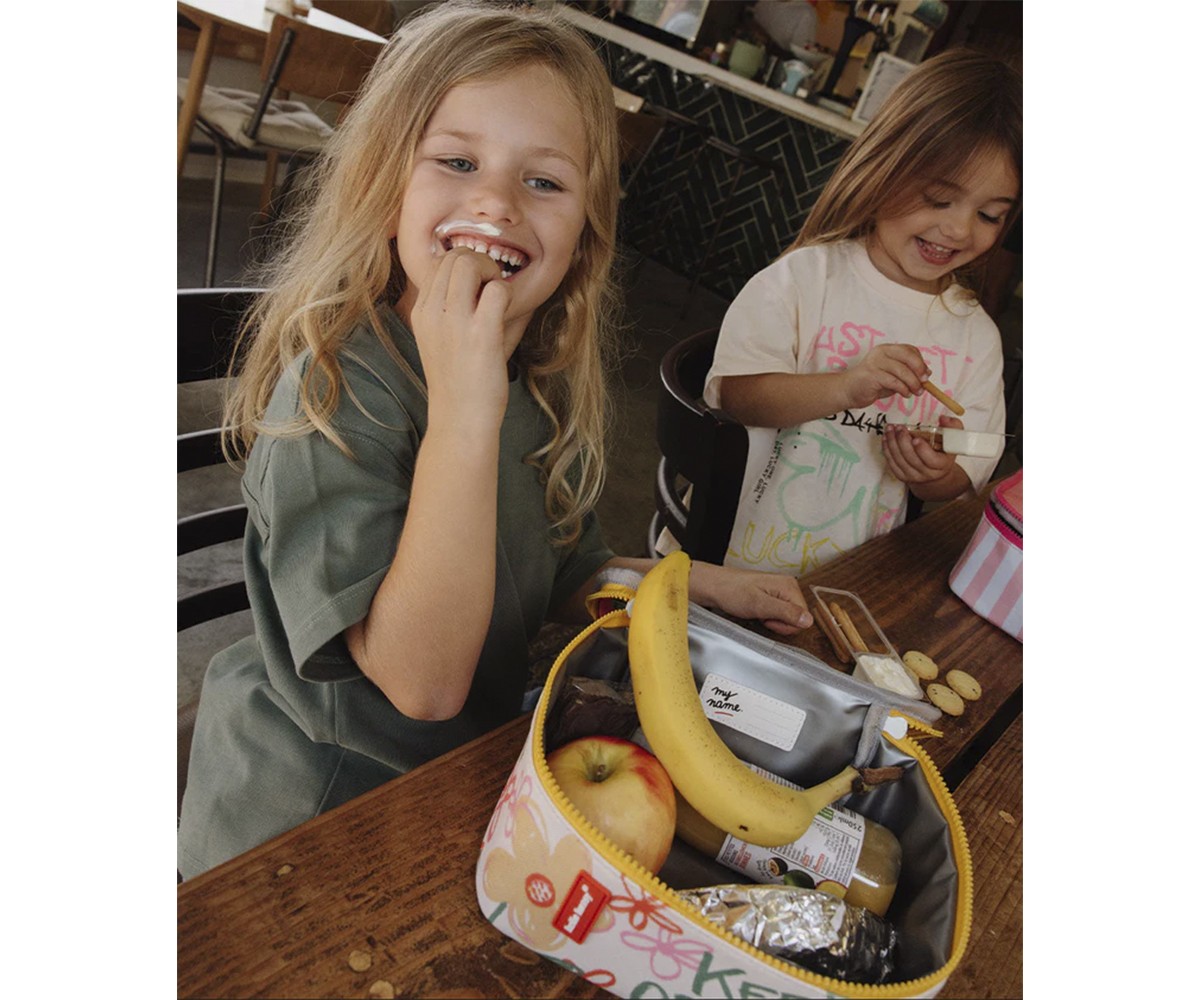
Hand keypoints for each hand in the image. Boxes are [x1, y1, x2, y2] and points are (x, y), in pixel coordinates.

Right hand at [407, 247, 512, 429]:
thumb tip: (486, 279)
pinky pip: (498, 290)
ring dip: (492, 273)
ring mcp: (454, 322)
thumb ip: (456, 307)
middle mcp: (432, 313)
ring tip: (498, 299)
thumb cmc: (459, 381)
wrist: (460, 420)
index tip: (477, 287)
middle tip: (492, 288)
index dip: (464, 266)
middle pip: (455, 256)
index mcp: (421, 312)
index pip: (439, 263)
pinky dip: (508, 295)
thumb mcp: (443, 339)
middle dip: (480, 262)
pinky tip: (507, 315)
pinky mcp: (481, 334)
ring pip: (471, 264)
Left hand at [689, 562, 811, 636]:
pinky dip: (767, 617)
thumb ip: (785, 612)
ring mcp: (780, 591)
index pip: (804, 617)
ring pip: (787, 618)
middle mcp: (788, 587)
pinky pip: (778, 614)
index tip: (768, 618)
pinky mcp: (772, 597)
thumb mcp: (759, 605)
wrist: (714, 586)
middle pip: (796, 618)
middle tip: (761, 614)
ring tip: (757, 611)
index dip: (785, 624)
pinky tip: (757, 611)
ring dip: (772, 620)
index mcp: (789, 586)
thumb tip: (808, 620)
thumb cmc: (732, 592)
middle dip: (779, 623)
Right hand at [840, 344, 928, 409]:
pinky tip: (905, 394)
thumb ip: (907, 373)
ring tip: (916, 392)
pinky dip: (903, 389)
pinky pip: (894, 381)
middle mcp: (881, 352)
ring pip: (902, 370)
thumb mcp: (893, 376)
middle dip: (919, 370)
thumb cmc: (872, 383)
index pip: (910, 350)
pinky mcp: (872, 375)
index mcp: (887, 349)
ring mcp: (875, 362)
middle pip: (907, 356)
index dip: (921, 361)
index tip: (926, 375)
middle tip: (924, 382)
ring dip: (912, 383)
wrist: (848, 390)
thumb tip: (927, 374)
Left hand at [882, 414, 961, 485]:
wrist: (935, 473)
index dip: (922, 450)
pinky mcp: (902, 476)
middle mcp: (927, 474)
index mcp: (942, 465)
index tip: (915, 438)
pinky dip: (887, 450)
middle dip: (903, 441)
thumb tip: (943, 418)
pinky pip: (892, 463)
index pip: (931, 460)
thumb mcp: (953, 440)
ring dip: (892, 443)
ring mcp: (913, 476)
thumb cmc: (943, 453)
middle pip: (912, 459)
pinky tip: (886, 438)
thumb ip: (952, 427)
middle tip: (899, 428)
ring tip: (890, 429)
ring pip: (899, 460)